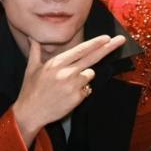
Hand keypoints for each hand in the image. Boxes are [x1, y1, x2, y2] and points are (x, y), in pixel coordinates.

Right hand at [9, 34, 127, 143]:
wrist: (30, 112)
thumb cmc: (31, 90)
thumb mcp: (31, 68)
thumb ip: (35, 51)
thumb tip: (32, 38)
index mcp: (56, 63)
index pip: (81, 50)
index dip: (95, 43)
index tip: (107, 37)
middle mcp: (66, 72)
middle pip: (92, 57)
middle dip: (108, 47)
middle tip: (120, 40)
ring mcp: (73, 85)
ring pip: (90, 74)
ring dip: (84, 78)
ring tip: (67, 86)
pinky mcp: (78, 97)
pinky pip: (87, 89)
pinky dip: (81, 91)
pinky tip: (68, 95)